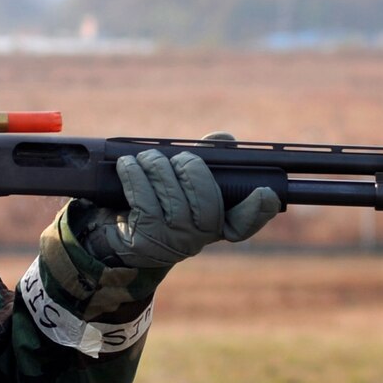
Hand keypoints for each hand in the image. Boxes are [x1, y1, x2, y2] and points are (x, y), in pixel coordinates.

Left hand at [75, 132, 280, 269]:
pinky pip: (144, 202)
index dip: (258, 210)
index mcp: (216, 223)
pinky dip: (134, 175)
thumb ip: (207, 158)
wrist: (115, 229)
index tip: (266, 193)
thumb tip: (224, 139)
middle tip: (176, 158)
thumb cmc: (155, 198)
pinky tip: (127, 165)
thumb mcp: (182, 178)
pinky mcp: (144, 241)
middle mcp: (199, 238)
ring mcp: (172, 242)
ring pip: (174, 198)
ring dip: (156, 167)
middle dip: (191, 169)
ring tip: (145, 158)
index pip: (244, 223)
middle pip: (208, 203)